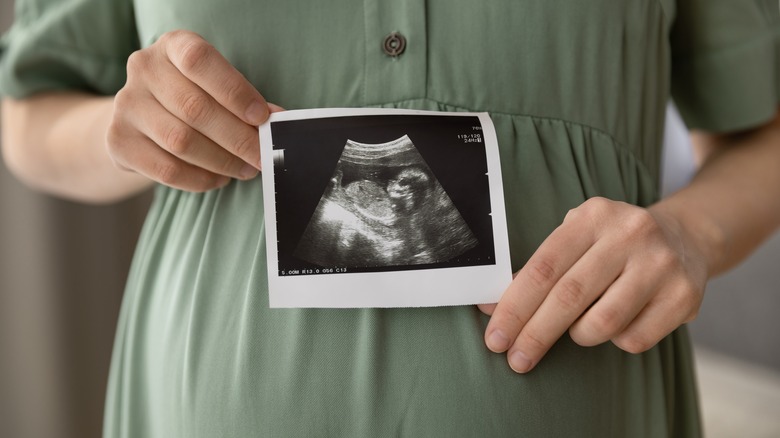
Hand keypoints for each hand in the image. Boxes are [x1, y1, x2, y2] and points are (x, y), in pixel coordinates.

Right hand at [107, 30, 282, 190]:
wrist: (141, 120)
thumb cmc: (193, 98)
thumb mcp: (216, 87)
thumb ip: (243, 100)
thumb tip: (276, 119)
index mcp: (172, 46)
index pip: (200, 60)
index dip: (234, 90)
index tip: (263, 117)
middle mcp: (143, 68)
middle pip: (194, 108)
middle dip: (238, 138)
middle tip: (262, 156)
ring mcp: (126, 104)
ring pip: (180, 141)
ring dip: (221, 161)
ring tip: (245, 169)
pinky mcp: (118, 141)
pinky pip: (167, 169)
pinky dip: (200, 179)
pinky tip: (219, 179)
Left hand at [479, 197, 708, 372]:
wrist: (685, 238)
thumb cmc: (613, 244)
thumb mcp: (577, 239)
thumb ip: (538, 270)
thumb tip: (490, 308)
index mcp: (593, 216)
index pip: (543, 268)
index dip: (514, 306)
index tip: (496, 336)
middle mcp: (630, 234)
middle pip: (569, 296)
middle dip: (535, 333)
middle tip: (515, 359)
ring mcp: (661, 264)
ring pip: (603, 323)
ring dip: (579, 335)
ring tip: (578, 329)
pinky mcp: (684, 296)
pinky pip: (634, 338)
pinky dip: (615, 340)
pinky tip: (617, 324)